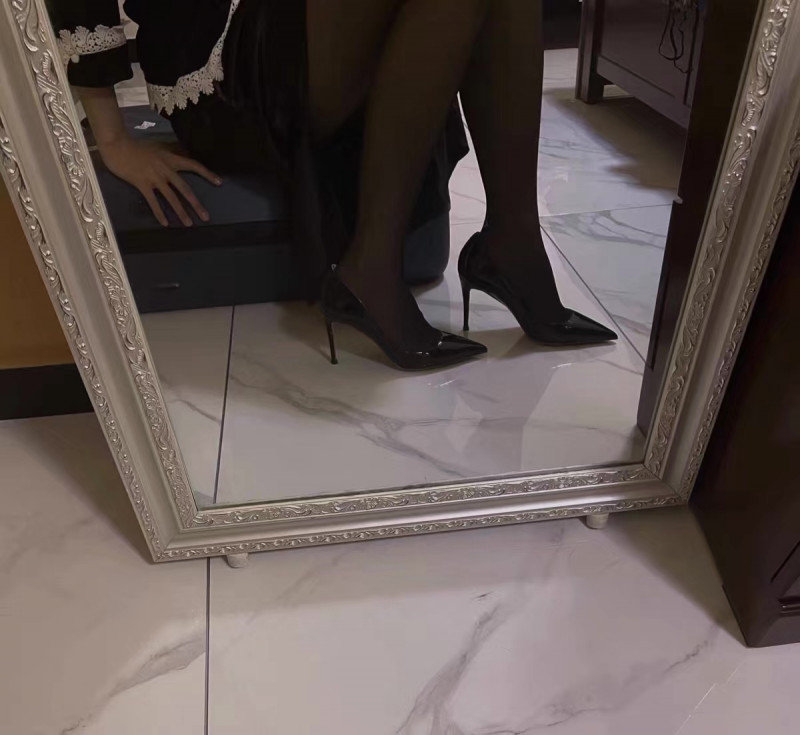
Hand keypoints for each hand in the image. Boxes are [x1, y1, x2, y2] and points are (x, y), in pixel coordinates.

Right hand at [98, 136, 220, 226]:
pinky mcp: (142, 183)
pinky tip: (165, 223)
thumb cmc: (136, 147)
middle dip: (196, 204)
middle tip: (206, 217)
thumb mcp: (158, 149)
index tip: (219, 183)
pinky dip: (159, 213)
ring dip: (181, 212)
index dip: (207, 174)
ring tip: (188, 224)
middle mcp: (166, 169)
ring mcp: (154, 177)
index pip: (194, 165)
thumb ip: (170, 156)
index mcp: (171, 159)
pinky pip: (153, 201)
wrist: (117, 145)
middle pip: (185, 189)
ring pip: (171, 197)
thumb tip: (182, 160)